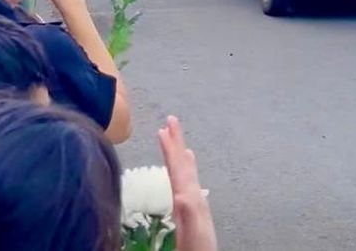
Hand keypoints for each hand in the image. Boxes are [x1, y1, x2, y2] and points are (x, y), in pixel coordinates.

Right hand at [159, 116, 216, 250]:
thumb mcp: (191, 236)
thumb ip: (189, 216)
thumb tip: (182, 194)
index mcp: (190, 201)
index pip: (178, 170)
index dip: (170, 151)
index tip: (162, 130)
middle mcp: (193, 197)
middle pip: (183, 164)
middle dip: (177, 142)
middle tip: (171, 119)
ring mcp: (193, 203)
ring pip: (185, 170)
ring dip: (179, 151)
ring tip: (175, 135)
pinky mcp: (190, 211)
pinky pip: (187, 181)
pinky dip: (185, 168)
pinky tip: (186, 164)